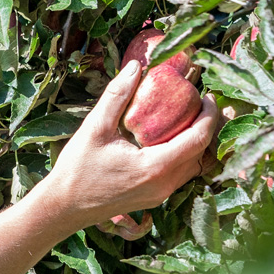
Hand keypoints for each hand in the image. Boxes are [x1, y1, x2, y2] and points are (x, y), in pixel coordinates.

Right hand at [33, 60, 217, 230]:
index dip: (209, 115)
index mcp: (155, 167)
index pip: (198, 138)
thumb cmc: (77, 169)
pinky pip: (181, 176)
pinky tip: (174, 140)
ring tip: (194, 119)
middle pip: (203, 154)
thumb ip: (117, 96)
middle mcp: (165, 185)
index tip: (208, 95)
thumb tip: (136, 66)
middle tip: (205, 103)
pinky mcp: (154, 199)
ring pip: (194, 167)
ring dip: (199, 143)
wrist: (64, 207)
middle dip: (209, 127)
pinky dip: (186, 156)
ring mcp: (161, 195)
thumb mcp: (95, 128)